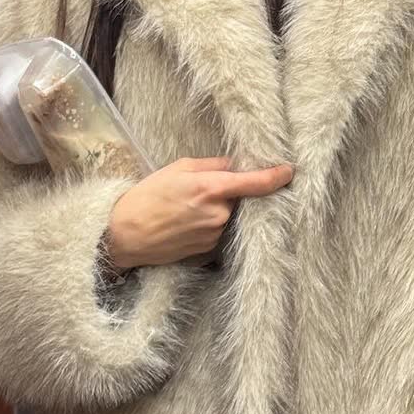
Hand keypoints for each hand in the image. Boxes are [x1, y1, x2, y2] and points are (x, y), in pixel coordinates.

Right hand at [103, 156, 293, 271]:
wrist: (124, 235)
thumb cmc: (147, 197)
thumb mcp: (178, 168)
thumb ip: (212, 165)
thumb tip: (235, 164)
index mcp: (211, 188)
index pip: (256, 182)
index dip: (276, 176)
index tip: (289, 171)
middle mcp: (218, 213)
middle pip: (240, 198)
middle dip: (228, 193)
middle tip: (200, 191)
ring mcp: (215, 234)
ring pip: (229, 215)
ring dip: (218, 209)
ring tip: (187, 209)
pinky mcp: (209, 249)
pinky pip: (219, 231)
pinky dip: (209, 224)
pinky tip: (186, 223)